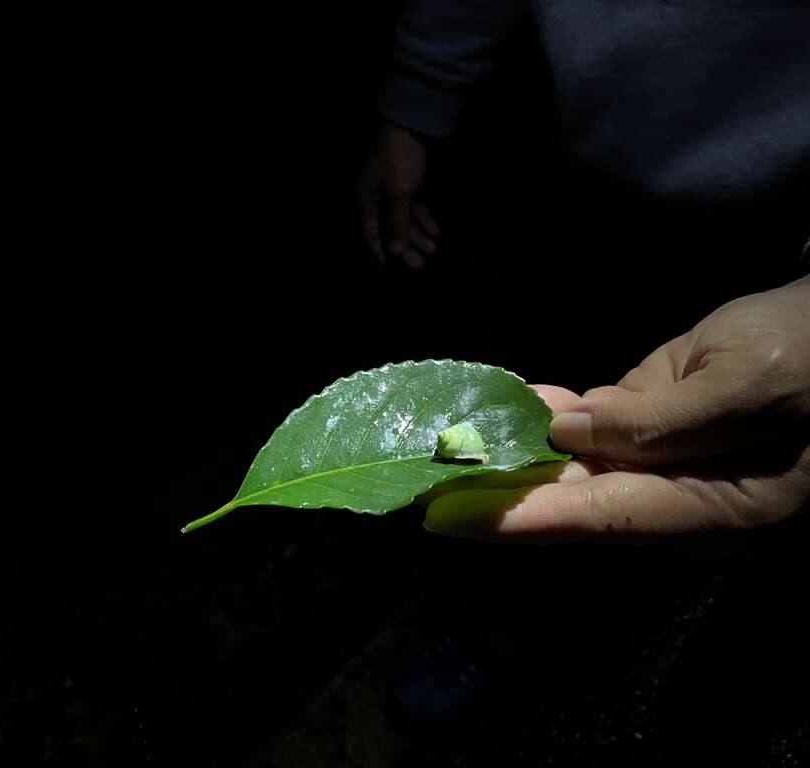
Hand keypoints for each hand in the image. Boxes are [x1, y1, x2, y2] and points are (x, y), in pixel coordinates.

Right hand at [356, 123, 440, 268]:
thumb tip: (394, 251)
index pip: (371, 232)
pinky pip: (415, 208)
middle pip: (391, 228)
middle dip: (405, 246)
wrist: (414, 123)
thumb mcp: (399, 193)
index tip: (392, 270)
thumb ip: (397, 223)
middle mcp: (377, 197)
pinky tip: (436, 232)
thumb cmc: (399, 159)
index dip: (381, 251)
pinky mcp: (410, 184)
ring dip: (418, 235)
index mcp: (366, 199)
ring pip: (405, 219)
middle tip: (420, 265)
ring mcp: (395, 190)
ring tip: (433, 250)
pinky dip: (425, 219)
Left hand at [422, 276, 809, 536]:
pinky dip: (552, 420)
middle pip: (584, 505)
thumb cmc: (809, 346)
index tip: (450, 519)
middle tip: (424, 491)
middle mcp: (693, 503)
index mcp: (728, 507)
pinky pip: (598, 437)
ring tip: (445, 446)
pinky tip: (510, 404)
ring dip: (514, 456)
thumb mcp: (746, 378)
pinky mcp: (661, 439)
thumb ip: (657, 423)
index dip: (527, 519)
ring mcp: (675, 472)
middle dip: (502, 496)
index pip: (609, 519)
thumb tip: (568, 435)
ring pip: (581, 471)